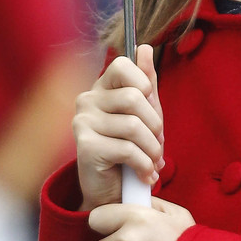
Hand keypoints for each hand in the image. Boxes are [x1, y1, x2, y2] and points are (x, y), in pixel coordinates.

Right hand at [73, 45, 163, 210]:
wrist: (111, 192)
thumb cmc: (129, 149)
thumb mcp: (144, 114)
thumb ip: (146, 81)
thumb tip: (144, 47)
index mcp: (102, 88)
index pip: (123, 65)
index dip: (144, 85)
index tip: (150, 106)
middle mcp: (87, 100)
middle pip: (134, 97)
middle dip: (155, 125)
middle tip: (157, 144)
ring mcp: (83, 122)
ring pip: (134, 126)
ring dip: (153, 149)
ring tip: (154, 161)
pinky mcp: (85, 146)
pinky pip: (128, 149)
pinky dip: (145, 165)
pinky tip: (145, 174)